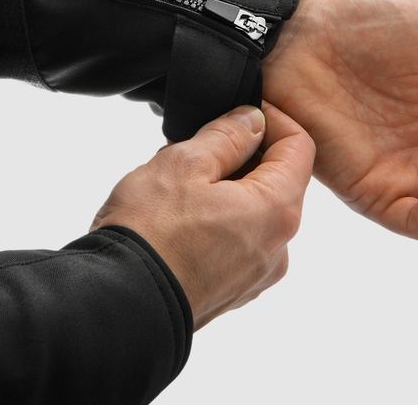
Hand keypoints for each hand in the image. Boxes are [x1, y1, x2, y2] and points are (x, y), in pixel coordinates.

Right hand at [91, 102, 314, 329]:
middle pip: (278, 180)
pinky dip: (218, 219)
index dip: (272, 119)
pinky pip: (238, 240)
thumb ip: (227, 135)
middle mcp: (279, 247)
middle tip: (194, 146)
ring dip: (226, 187)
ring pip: (254, 210)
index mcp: (277, 211)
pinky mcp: (232, 290)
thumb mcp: (185, 162)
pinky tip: (177, 217)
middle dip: (242, 154)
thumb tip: (253, 120)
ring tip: (177, 184)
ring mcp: (256, 274)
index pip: (300, 147)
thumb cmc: (149, 232)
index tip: (237, 111)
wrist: (117, 305)